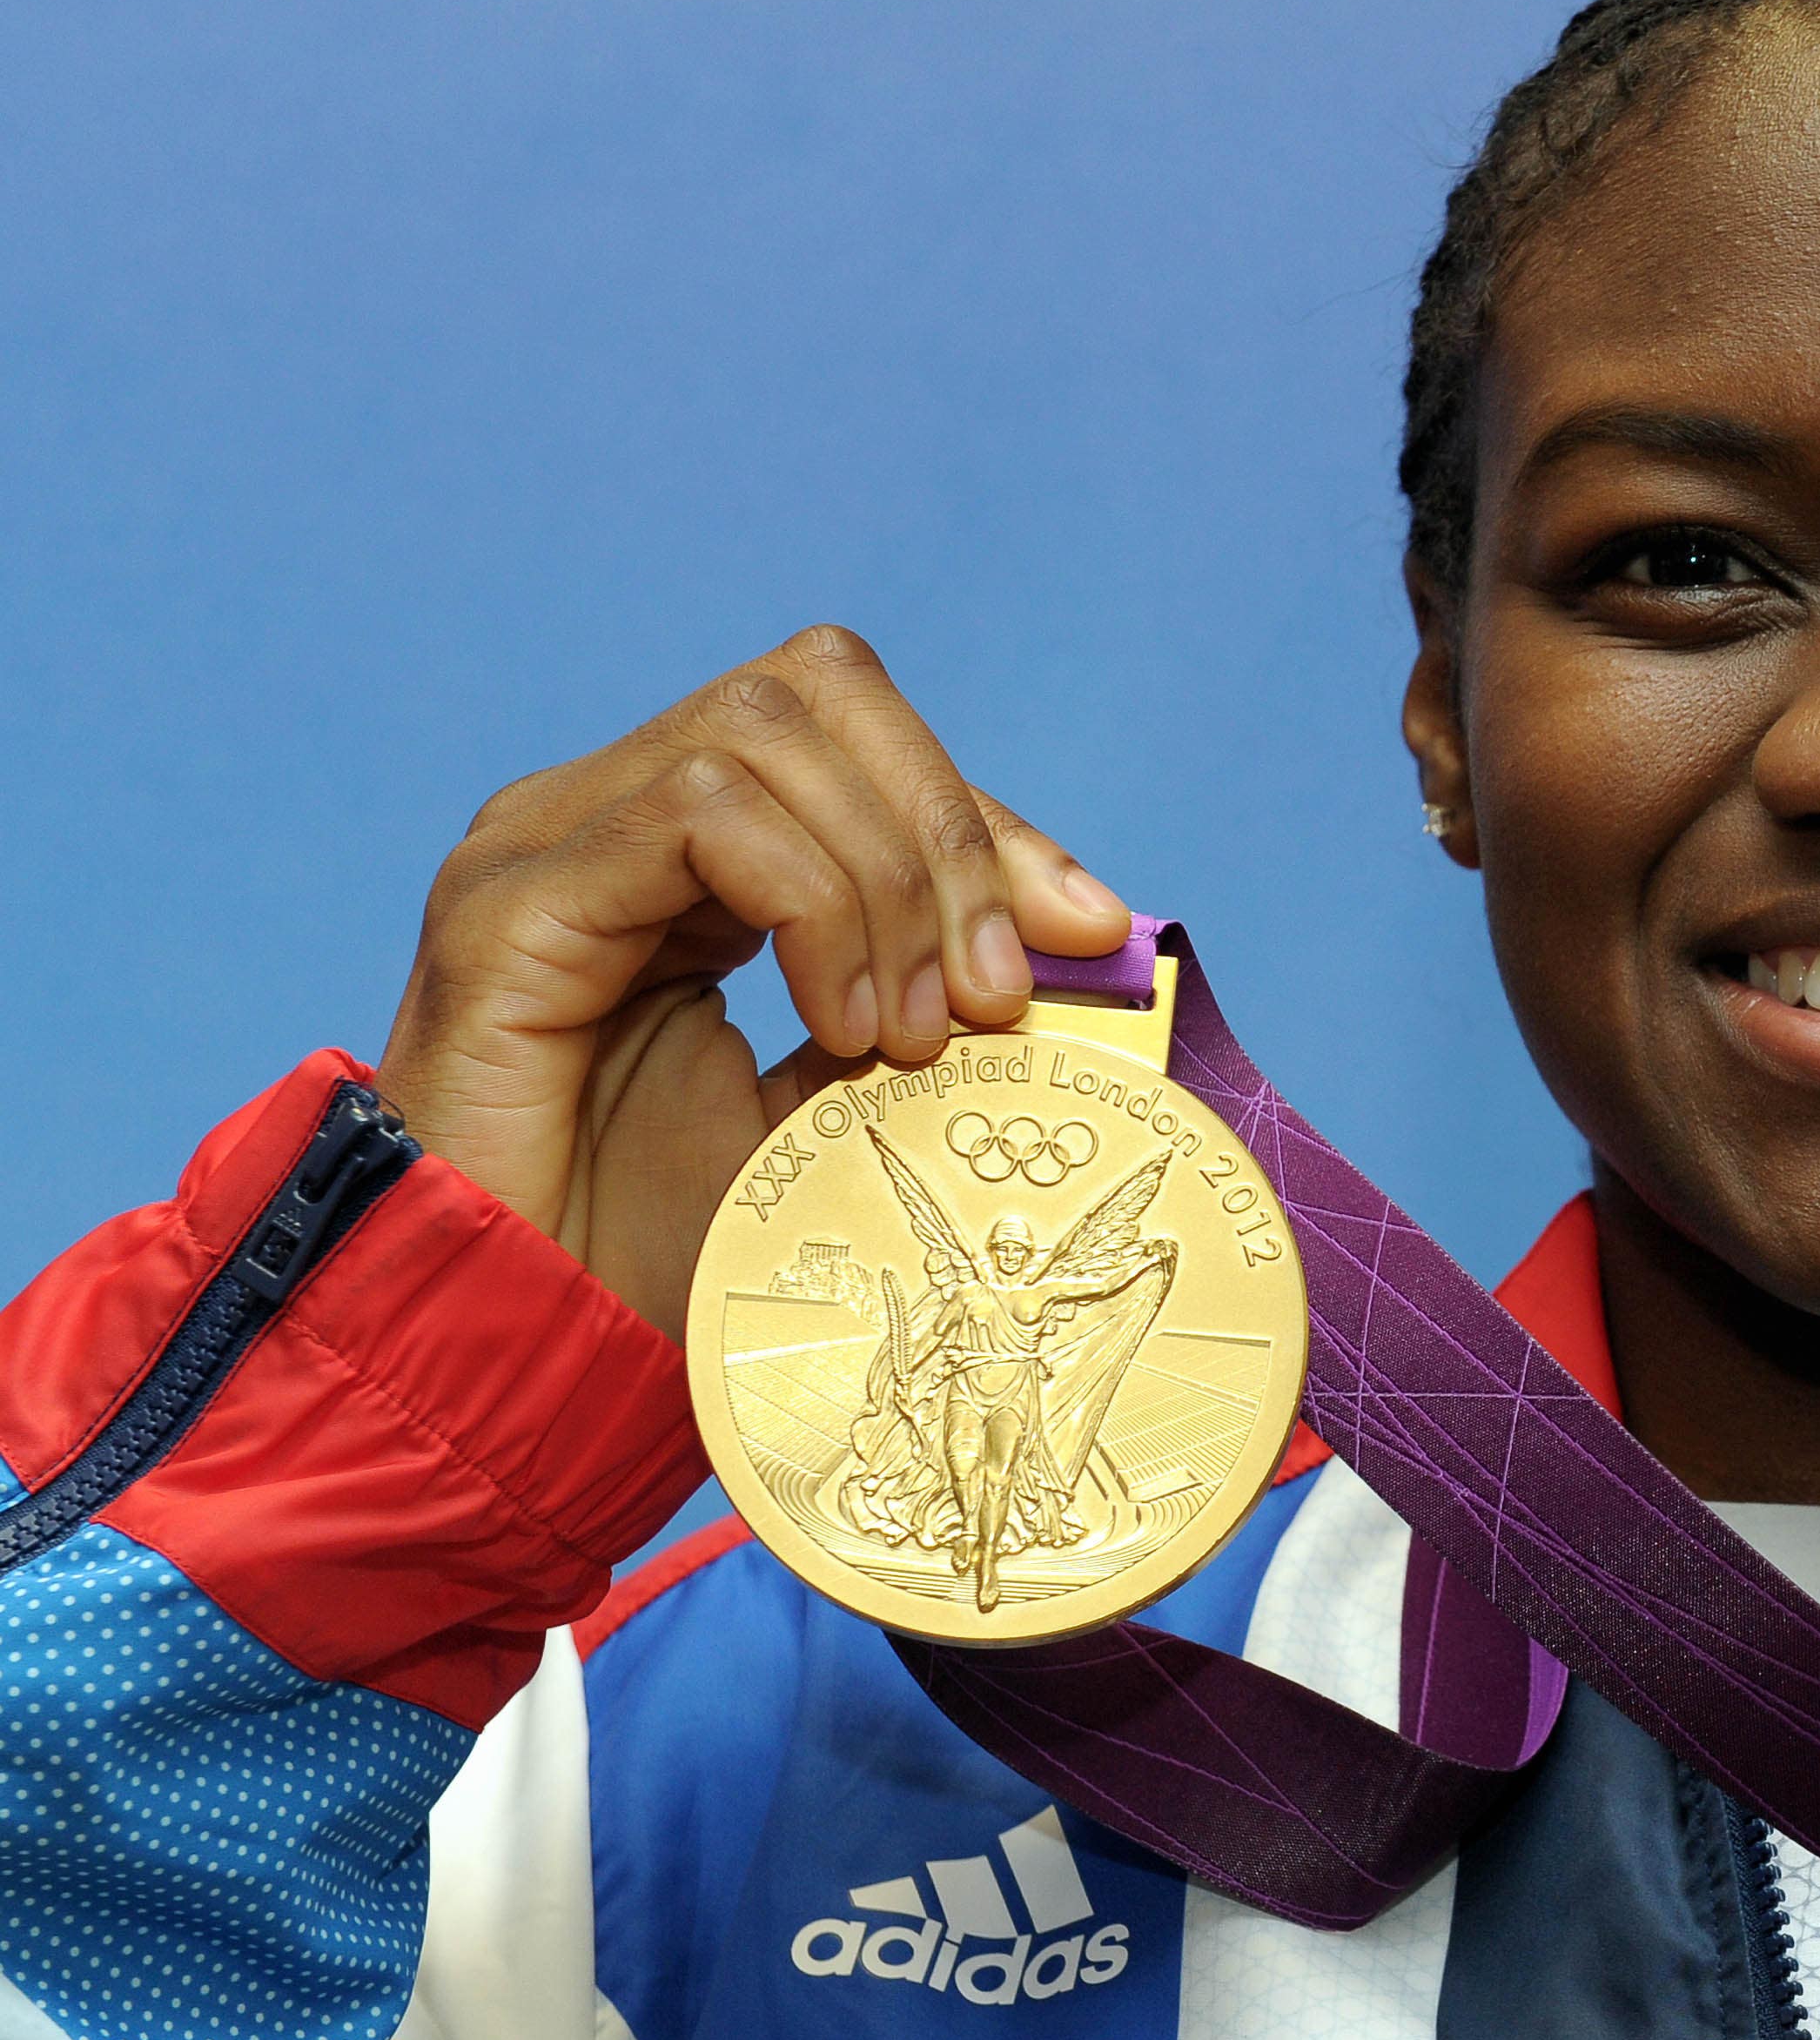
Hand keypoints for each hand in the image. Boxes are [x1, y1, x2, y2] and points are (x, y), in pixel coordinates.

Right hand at [374, 627, 1131, 1336]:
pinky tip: (839, 1025)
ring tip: (906, 1033)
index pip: (856, 739)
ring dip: (885, 881)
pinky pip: (696, 814)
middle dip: (948, 834)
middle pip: (818, 690)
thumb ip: (937, 1009)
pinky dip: (810, 904)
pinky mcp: (508, 898)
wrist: (524, 1349)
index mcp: (683, 853)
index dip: (984, 824)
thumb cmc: (662, 1249)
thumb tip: (1090, 942)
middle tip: (991, 997)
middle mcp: (606, 815)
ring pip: (765, 735)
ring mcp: (544, 840)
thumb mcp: (843, 1110)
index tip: (1087, 936)